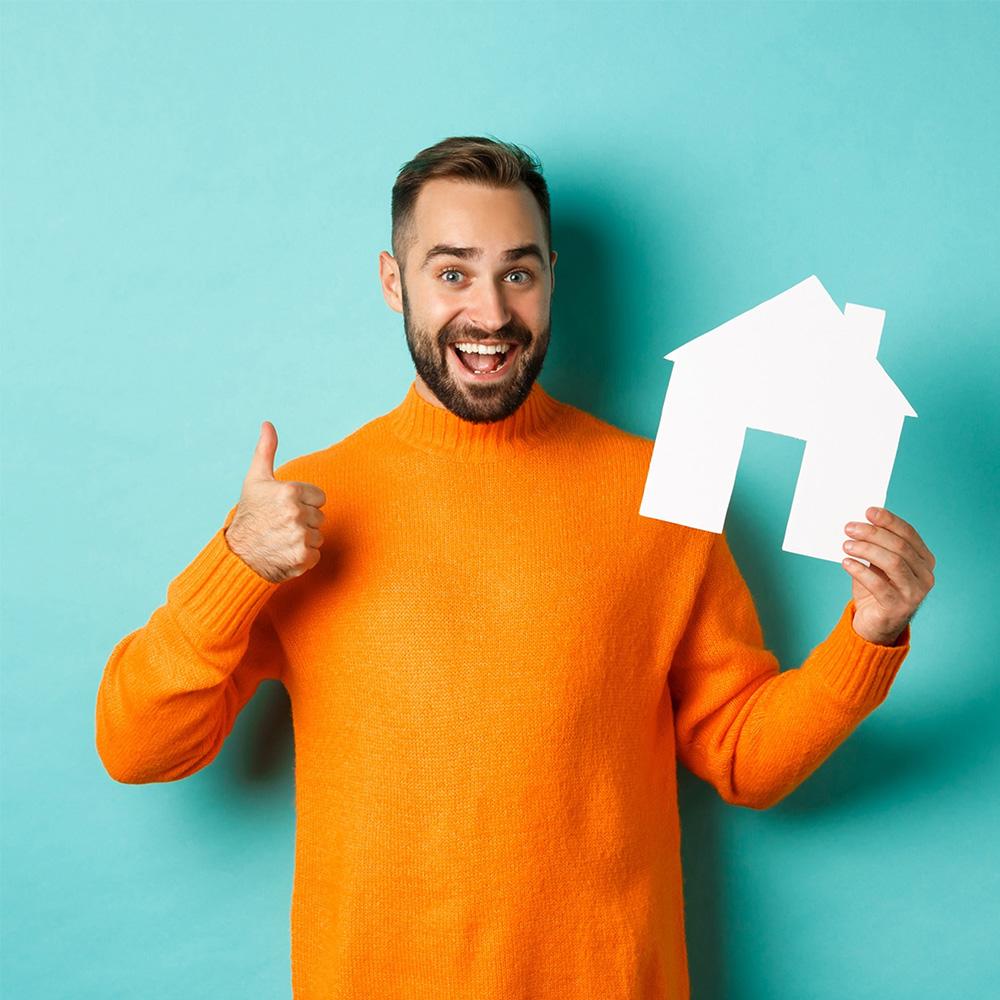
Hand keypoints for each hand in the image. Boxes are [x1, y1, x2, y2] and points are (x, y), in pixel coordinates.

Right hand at [224, 421, 326, 583]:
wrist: (237, 555)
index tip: (285, 509)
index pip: (319, 497)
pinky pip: (316, 555)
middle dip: (304, 522)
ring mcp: (300, 536)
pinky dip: (303, 557)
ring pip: (319, 536)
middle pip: (319, 517)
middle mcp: (296, 513)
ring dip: (304, 540)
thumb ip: (266, 450)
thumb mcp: (255, 479)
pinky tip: (286, 553)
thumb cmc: (249, 514)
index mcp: (289, 491)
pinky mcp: (302, 557)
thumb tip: (268, 424)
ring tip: (282, 539)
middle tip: (282, 525)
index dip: (304, 503)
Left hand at [842, 507, 934, 644]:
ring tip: (846, 545)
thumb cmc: (875, 589)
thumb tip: (859, 522)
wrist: (874, 625)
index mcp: (924, 560)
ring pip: (893, 563)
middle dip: (873, 533)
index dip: (889, 521)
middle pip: (900, 547)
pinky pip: (879, 585)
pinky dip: (860, 571)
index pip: (909, 534)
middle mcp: (925, 576)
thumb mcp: (876, 564)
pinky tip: (846, 563)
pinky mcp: (899, 607)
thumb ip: (875, 546)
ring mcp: (915, 593)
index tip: (868, 511)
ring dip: (867, 550)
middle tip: (849, 528)